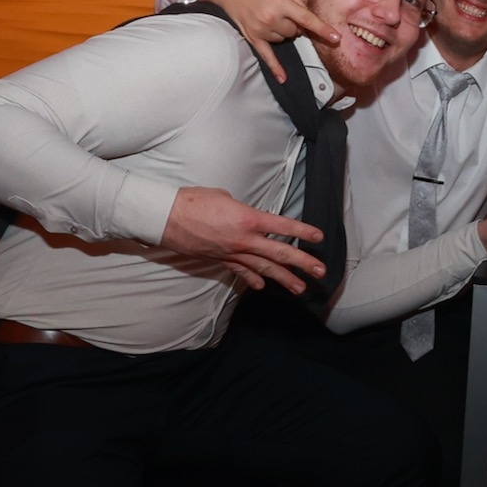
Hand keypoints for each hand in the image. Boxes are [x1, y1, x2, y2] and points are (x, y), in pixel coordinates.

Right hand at [160, 186, 325, 293]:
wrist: (166, 217)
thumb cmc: (194, 201)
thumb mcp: (226, 198)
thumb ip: (243, 210)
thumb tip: (248, 217)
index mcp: (248, 219)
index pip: (283, 226)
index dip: (303, 231)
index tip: (319, 237)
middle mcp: (244, 239)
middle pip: (279, 253)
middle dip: (302, 263)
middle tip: (320, 271)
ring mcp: (233, 252)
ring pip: (263, 268)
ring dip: (284, 278)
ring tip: (300, 288)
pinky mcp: (221, 259)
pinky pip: (241, 271)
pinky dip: (252, 279)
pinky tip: (262, 286)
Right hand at [201, 0, 339, 83]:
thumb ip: (297, 0)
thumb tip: (308, 18)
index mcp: (280, 3)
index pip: (306, 18)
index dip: (322, 29)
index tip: (335, 38)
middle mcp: (271, 18)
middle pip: (296, 32)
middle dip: (294, 24)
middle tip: (282, 11)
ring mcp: (262, 30)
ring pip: (285, 40)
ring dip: (283, 32)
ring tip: (270, 17)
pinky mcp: (253, 38)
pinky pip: (267, 56)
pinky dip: (275, 67)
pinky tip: (282, 78)